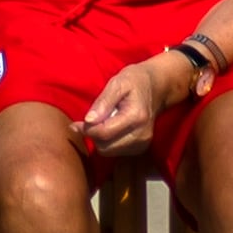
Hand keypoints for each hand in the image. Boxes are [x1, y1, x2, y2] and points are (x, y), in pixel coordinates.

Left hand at [76, 51, 193, 157]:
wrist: (157, 87)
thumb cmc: (135, 81)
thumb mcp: (117, 83)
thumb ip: (103, 102)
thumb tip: (88, 120)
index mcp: (136, 117)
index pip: (104, 133)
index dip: (86, 130)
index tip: (75, 123)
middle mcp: (141, 134)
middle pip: (105, 147)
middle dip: (93, 135)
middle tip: (90, 120)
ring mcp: (143, 143)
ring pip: (109, 151)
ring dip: (100, 139)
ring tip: (104, 120)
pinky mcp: (141, 148)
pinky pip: (116, 151)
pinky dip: (108, 142)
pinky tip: (111, 127)